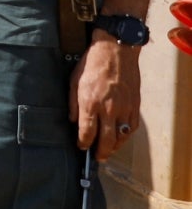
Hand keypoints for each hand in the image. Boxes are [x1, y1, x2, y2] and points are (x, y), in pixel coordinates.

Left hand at [72, 35, 143, 160]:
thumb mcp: (73, 81)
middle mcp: (108, 109)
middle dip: (100, 152)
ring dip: (115, 147)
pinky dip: (126, 136)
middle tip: (97, 157)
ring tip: (108, 151)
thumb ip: (73, 104)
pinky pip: (132, 127)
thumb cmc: (91, 65)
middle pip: (106, 140)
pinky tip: (120, 138)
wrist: (115, 51)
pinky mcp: (135, 105)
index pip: (87, 132)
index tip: (81, 147)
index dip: (83, 143)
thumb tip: (73, 122)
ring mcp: (124, 108)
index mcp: (90, 103)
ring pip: (121, 136)